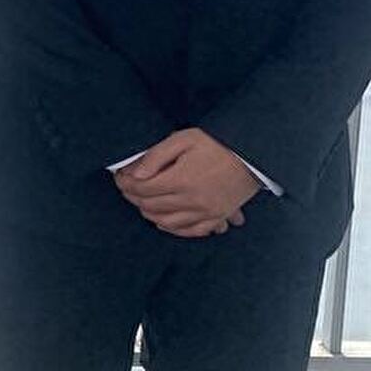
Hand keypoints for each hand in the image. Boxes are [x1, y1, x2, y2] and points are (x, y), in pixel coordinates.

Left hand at [114, 128, 260, 237]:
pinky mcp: (217, 217)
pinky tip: (164, 222)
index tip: (118, 177)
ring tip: (140, 203)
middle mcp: (192, 201)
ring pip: (168, 222)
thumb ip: (156, 157)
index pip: (142, 189)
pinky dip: (174, 229)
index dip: (125, 184)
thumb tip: (134, 174)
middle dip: (133, 197)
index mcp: (181, 180)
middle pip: (151, 206)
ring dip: (149, 214)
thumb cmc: (217, 143)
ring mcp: (206, 212)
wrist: (252, 155)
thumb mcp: (182, 139)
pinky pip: (191, 231)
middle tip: (125, 188)